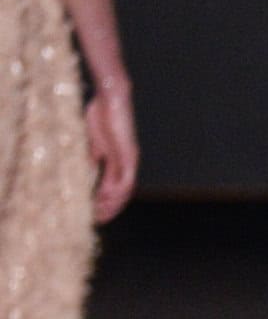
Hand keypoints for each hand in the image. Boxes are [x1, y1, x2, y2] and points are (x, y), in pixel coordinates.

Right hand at [85, 81, 137, 220]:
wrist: (111, 98)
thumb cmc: (101, 116)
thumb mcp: (92, 143)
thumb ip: (91, 158)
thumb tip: (85, 175)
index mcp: (117, 162)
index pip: (113, 188)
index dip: (104, 203)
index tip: (93, 213)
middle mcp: (126, 164)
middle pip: (120, 195)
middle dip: (109, 209)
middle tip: (97, 219)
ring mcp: (129, 160)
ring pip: (124, 190)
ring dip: (113, 204)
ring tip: (101, 213)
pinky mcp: (130, 154)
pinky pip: (126, 178)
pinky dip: (118, 191)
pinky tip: (108, 199)